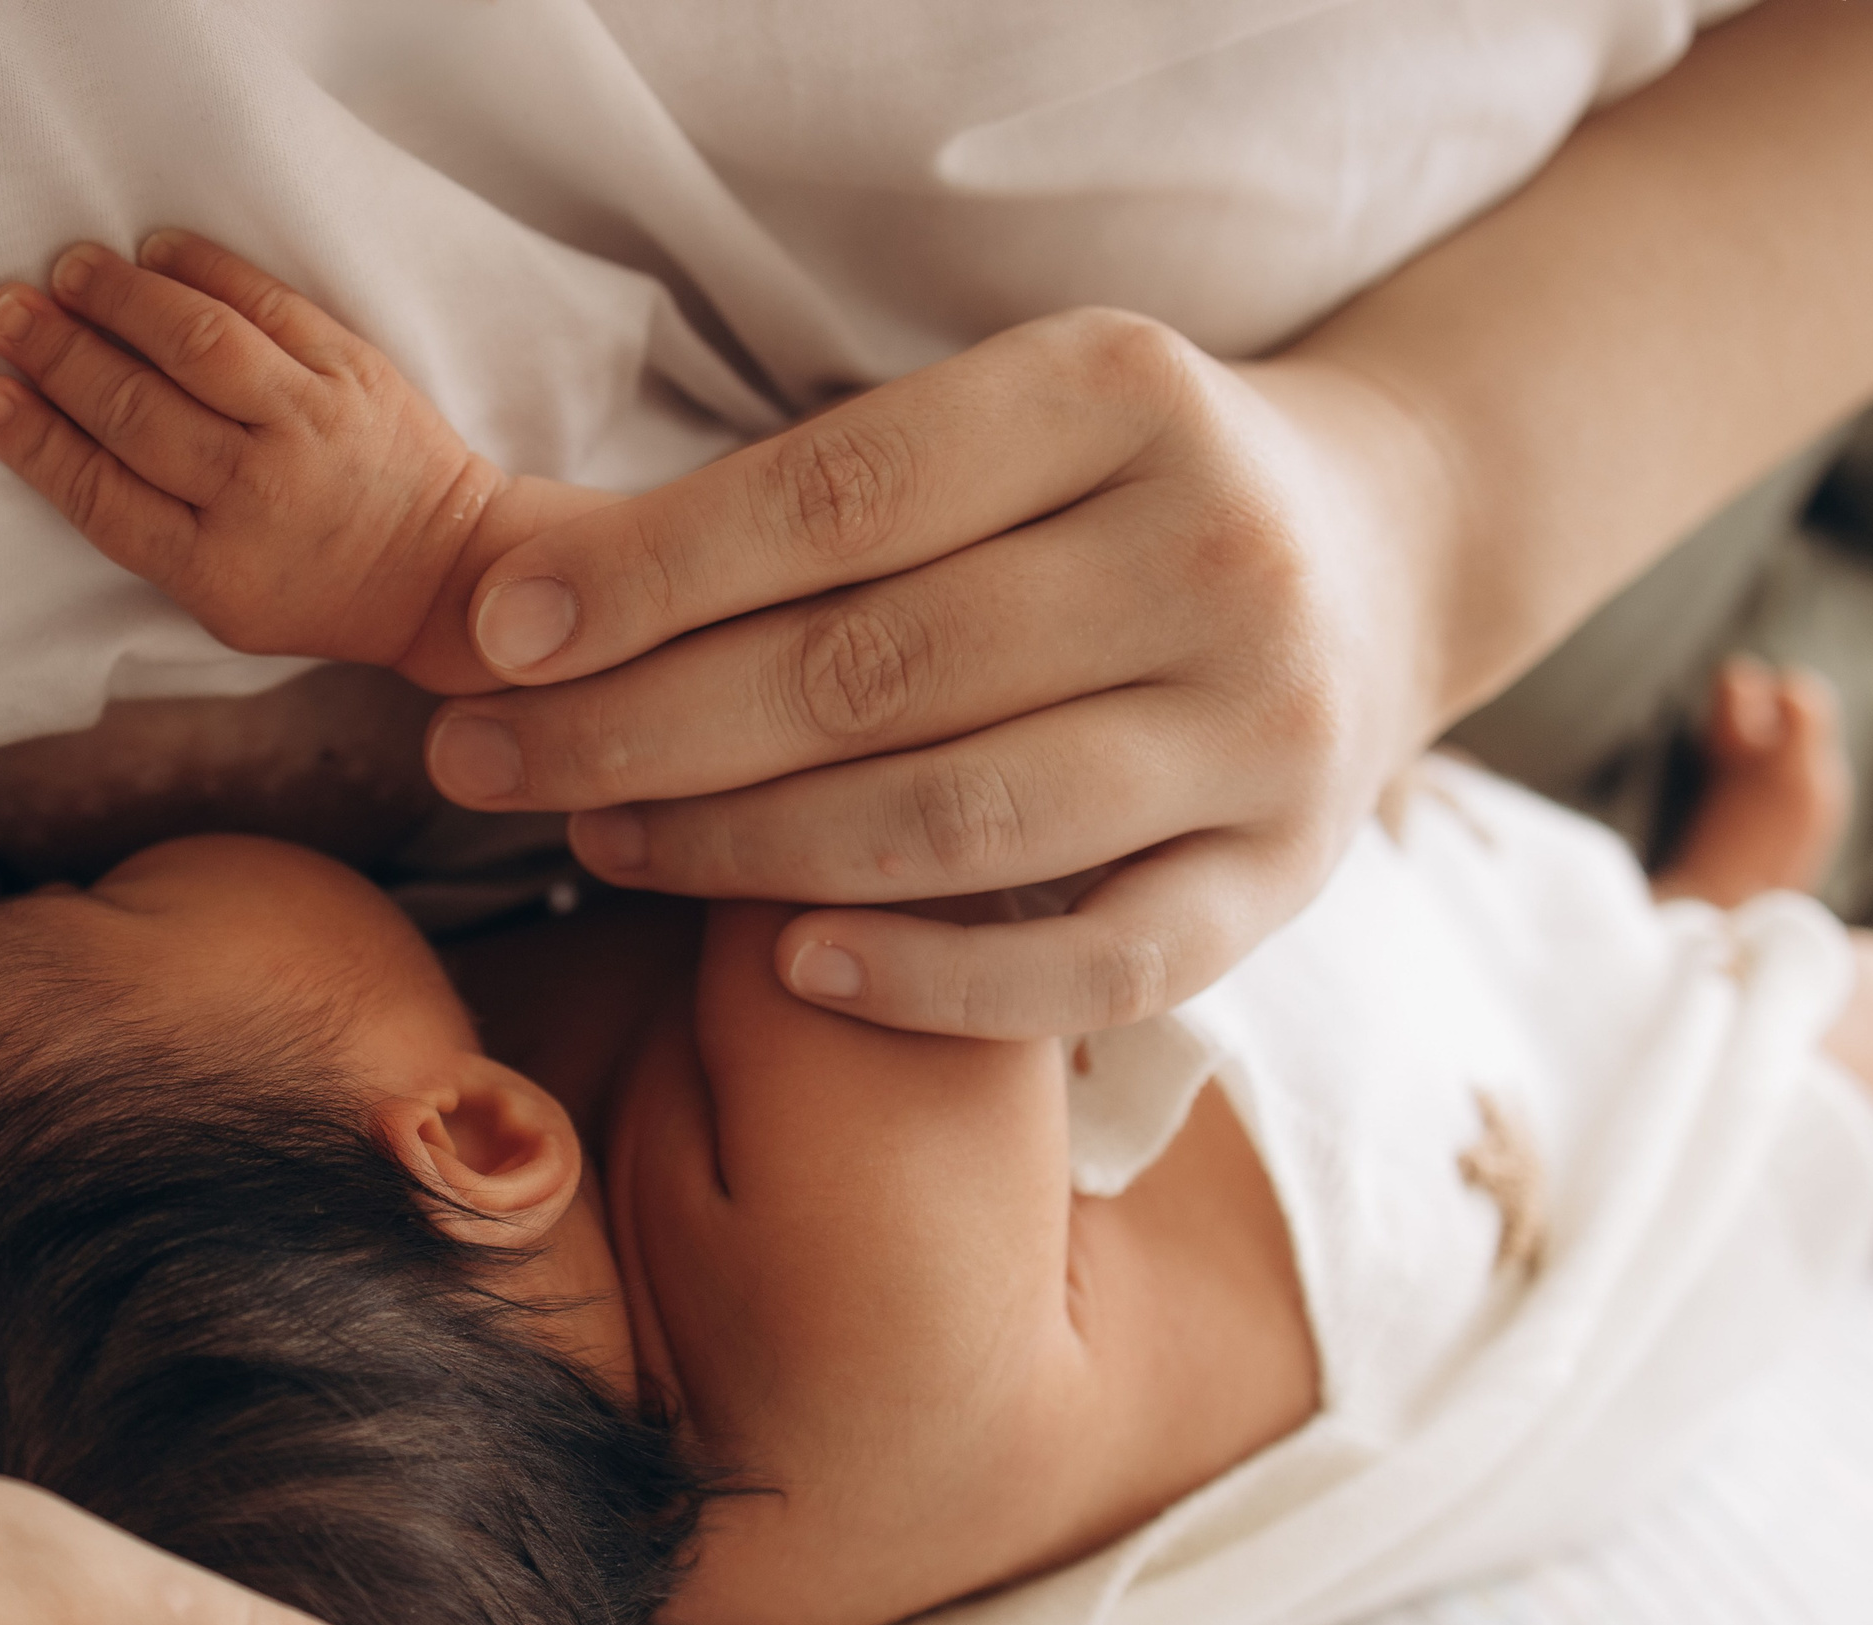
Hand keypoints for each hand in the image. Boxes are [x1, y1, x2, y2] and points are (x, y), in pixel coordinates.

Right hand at [0, 231, 602, 691]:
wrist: (446, 570)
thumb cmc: (319, 589)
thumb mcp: (226, 602)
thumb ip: (153, 535)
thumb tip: (61, 441)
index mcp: (217, 569)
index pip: (101, 494)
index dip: (35, 441)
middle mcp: (261, 494)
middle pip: (136, 409)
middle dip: (59, 354)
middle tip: (5, 313)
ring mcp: (311, 425)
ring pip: (196, 344)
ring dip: (120, 298)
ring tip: (68, 271)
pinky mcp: (353, 371)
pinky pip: (267, 304)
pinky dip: (205, 270)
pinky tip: (156, 252)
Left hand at [421, 312, 1454, 1037]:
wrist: (1387, 549)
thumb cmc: (1120, 487)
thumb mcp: (1007, 422)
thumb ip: (828, 504)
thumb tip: (546, 609)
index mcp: (1121, 395)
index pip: (838, 501)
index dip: (647, 577)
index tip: (496, 636)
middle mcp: (1210, 557)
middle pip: (875, 671)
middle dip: (644, 727)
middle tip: (485, 759)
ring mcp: (1262, 730)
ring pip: (959, 821)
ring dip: (743, 845)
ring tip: (600, 838)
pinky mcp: (1290, 877)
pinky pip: (1095, 964)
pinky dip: (934, 981)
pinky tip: (790, 966)